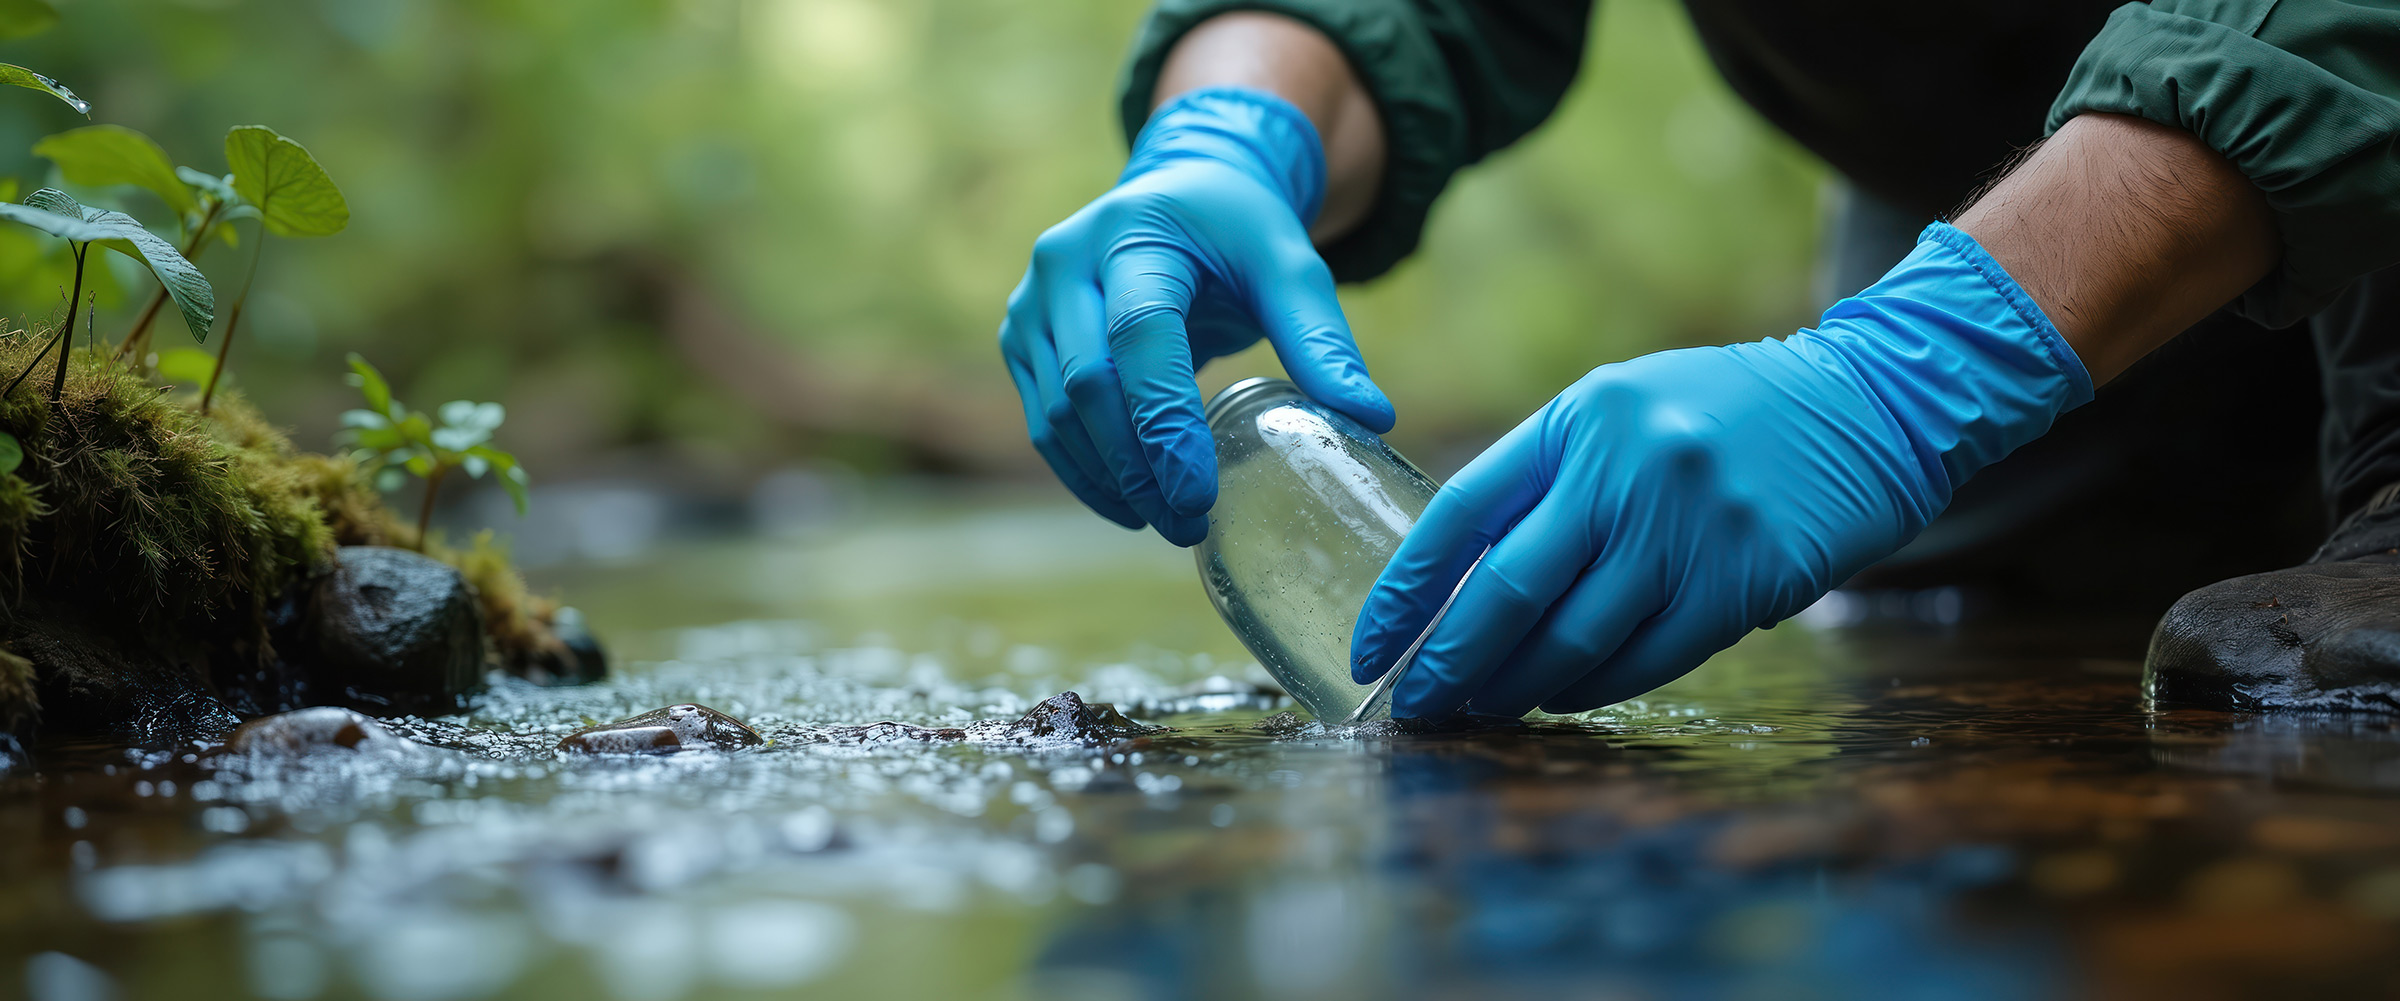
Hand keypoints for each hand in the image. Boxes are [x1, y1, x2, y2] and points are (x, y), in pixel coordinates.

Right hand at [999, 87, 1392, 545]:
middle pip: (1088, 385)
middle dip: (1138, 468)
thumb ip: (1322, 338)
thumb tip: (1373, 417)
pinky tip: (1130, 505)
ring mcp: (1031, 303)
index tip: (1199, 494)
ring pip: (1056, 414)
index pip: (1139, 335)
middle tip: (1189, 525)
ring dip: (1108, 481)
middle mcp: (1064, 263)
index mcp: (1131, 233)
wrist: (1177, 193)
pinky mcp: (1022, 339)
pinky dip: (1085, 472)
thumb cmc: (1234, 231)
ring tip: (1167, 525)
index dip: (1164, 421)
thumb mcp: (1288, 266)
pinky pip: (1044, 420)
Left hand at [1350, 224, 2094, 717]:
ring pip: (1575, 639)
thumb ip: (1545, 483)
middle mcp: (1628, 468)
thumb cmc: (1721, 414)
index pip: (1461, 513)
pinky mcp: (1746, 578)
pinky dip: (1592, 689)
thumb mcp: (1618, 415)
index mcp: (1579, 418)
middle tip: (1416, 708)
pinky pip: (1646, 660)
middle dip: (1451, 663)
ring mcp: (1690, 526)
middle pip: (1508, 591)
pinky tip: (1556, 699)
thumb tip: (1454, 587)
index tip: (1369, 649)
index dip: (1405, 591)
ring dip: (1515, 689)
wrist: (1867, 404)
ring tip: (1478, 711)